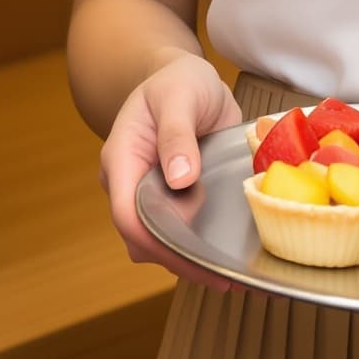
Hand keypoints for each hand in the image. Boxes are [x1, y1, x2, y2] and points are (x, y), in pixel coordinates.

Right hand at [99, 54, 247, 293]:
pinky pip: (184, 231)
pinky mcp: (176, 201)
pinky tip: (236, 258)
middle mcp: (132, 184)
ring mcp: (153, 196)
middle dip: (179, 261)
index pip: (126, 213)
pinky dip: (205, 247)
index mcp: (122, 159)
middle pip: (144, 238)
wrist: (186, 81)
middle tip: (224, 278)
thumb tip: (180, 178)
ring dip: (194, 261)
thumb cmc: (178, 82)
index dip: (154, 240)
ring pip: (163, 242)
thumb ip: (177, 133)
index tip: (192, 257)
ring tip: (237, 274)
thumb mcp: (180, 95)